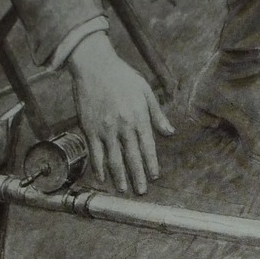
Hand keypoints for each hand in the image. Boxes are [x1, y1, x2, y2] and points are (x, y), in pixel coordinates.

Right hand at [68, 32, 173, 194]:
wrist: (95, 66)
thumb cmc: (122, 76)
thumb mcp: (146, 91)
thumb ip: (157, 114)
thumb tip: (170, 132)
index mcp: (139, 117)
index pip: (148, 147)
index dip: (151, 164)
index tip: (154, 177)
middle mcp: (123, 127)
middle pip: (132, 157)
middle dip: (137, 177)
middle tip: (141, 191)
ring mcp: (105, 129)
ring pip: (113, 159)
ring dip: (119, 176)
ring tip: (123, 190)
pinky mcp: (89, 128)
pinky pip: (95, 152)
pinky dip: (98, 167)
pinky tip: (101, 178)